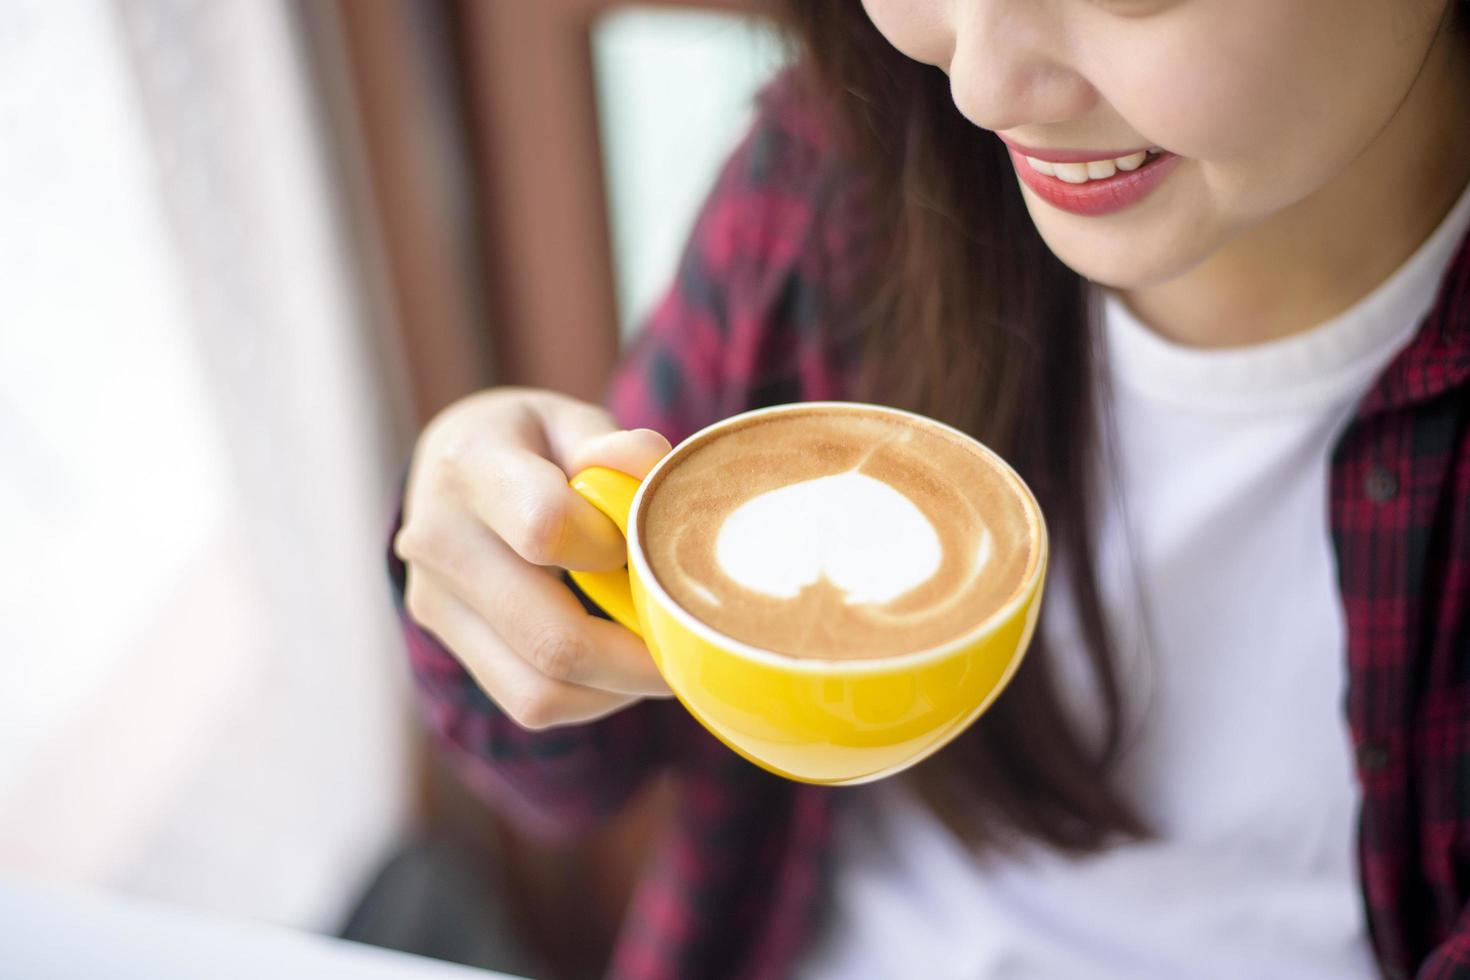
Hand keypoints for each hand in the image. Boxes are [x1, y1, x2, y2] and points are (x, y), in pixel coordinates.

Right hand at [394, 387, 673, 729]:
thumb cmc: (530, 444)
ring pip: (540, 691)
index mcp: (473, 467)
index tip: (637, 543)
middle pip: (550, 637)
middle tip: (688, 640)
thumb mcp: (569, 422)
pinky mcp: (448, 641)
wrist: (449, 470)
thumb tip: (651, 462)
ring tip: (653, 652)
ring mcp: (436, 600)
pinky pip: (529, 703)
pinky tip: (614, 662)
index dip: (610, 549)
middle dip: (637, 654)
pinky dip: (588, 696)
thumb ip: (610, 444)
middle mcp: (440, 541)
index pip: (545, 527)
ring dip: (616, 686)